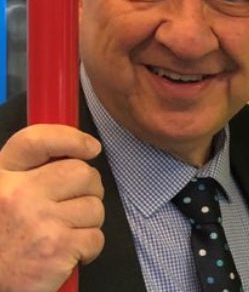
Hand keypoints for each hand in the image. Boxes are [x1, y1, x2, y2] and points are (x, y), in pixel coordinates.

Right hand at [0, 125, 104, 291]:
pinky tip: (67, 254)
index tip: (90, 147)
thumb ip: (26, 175)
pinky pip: (95, 238)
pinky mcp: (57, 248)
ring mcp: (39, 221)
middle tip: (77, 205)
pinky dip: (88, 249)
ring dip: (88, 222)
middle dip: (90, 188)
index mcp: (1, 178)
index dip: (71, 138)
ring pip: (94, 207)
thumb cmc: (1, 241)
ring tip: (66, 234)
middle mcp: (18, 195)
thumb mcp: (1, 198)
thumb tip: (74, 155)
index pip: (36, 140)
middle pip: (81, 173)